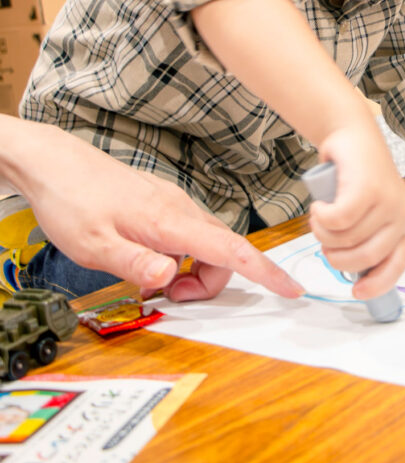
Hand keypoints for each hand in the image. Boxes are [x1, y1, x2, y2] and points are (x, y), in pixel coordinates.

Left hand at [2, 118, 303, 302]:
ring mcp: (172, 204)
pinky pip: (187, 236)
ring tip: (149, 280)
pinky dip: (179, 257)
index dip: (265, 271)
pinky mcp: (162, 204)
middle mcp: (179, 209)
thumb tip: (170, 278)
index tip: (290, 288)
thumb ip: (134, 263)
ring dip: (191, 272)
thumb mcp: (93, 245)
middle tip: (167, 297)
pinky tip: (145, 259)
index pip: (230, 249)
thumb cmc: (72, 201)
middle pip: (222, 253)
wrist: (56, 165)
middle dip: (208, 283)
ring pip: (204, 245)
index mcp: (170, 221)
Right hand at [306, 123, 404, 299]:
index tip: (356, 292)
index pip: (396, 265)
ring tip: (319, 216)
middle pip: (365, 257)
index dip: (377, 284)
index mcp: (403, 226)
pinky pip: (338, 219)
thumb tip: (355, 275)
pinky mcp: (367, 188)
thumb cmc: (356, 177)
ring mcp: (386, 201)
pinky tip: (319, 205)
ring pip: (346, 238)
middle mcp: (401, 216)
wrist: (353, 135)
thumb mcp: (367, 213)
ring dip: (322, 232)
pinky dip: (321, 216)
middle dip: (337, 257)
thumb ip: (365, 239)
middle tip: (324, 240)